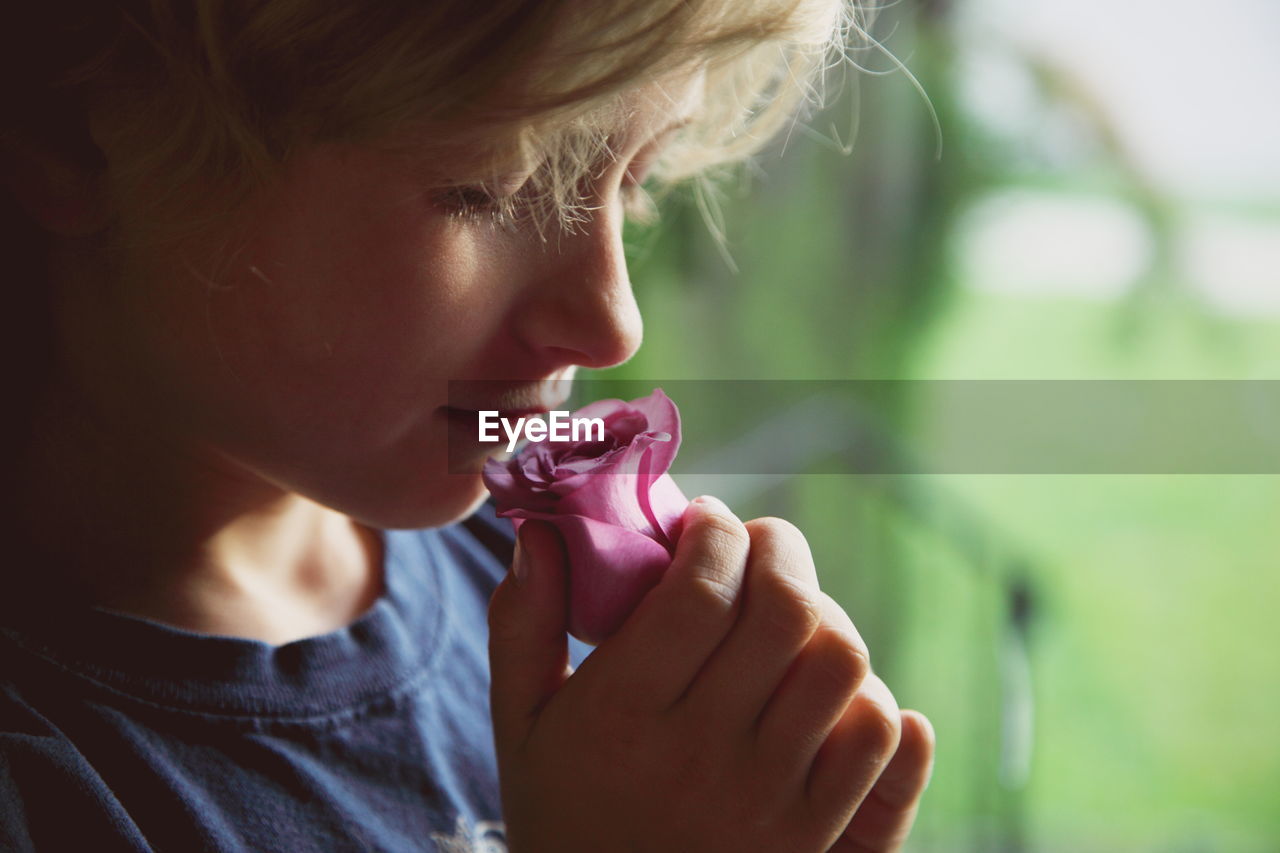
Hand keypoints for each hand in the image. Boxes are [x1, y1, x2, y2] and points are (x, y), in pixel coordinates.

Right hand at [487, 496, 934, 851]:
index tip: (704, 521)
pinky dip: (863, 693)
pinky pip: (873, 737)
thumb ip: (524, 625)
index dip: (714, 532)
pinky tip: (818, 682)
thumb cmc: (563, 813)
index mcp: (621, 713)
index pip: (699, 590)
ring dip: (822, 615)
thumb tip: (538, 534)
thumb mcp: (520, 725)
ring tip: (788, 611)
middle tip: (755, 544)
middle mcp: (699, 752)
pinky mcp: (812, 832)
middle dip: (777, 549)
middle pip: (783, 610)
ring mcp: (765, 796)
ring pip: (838, 663)